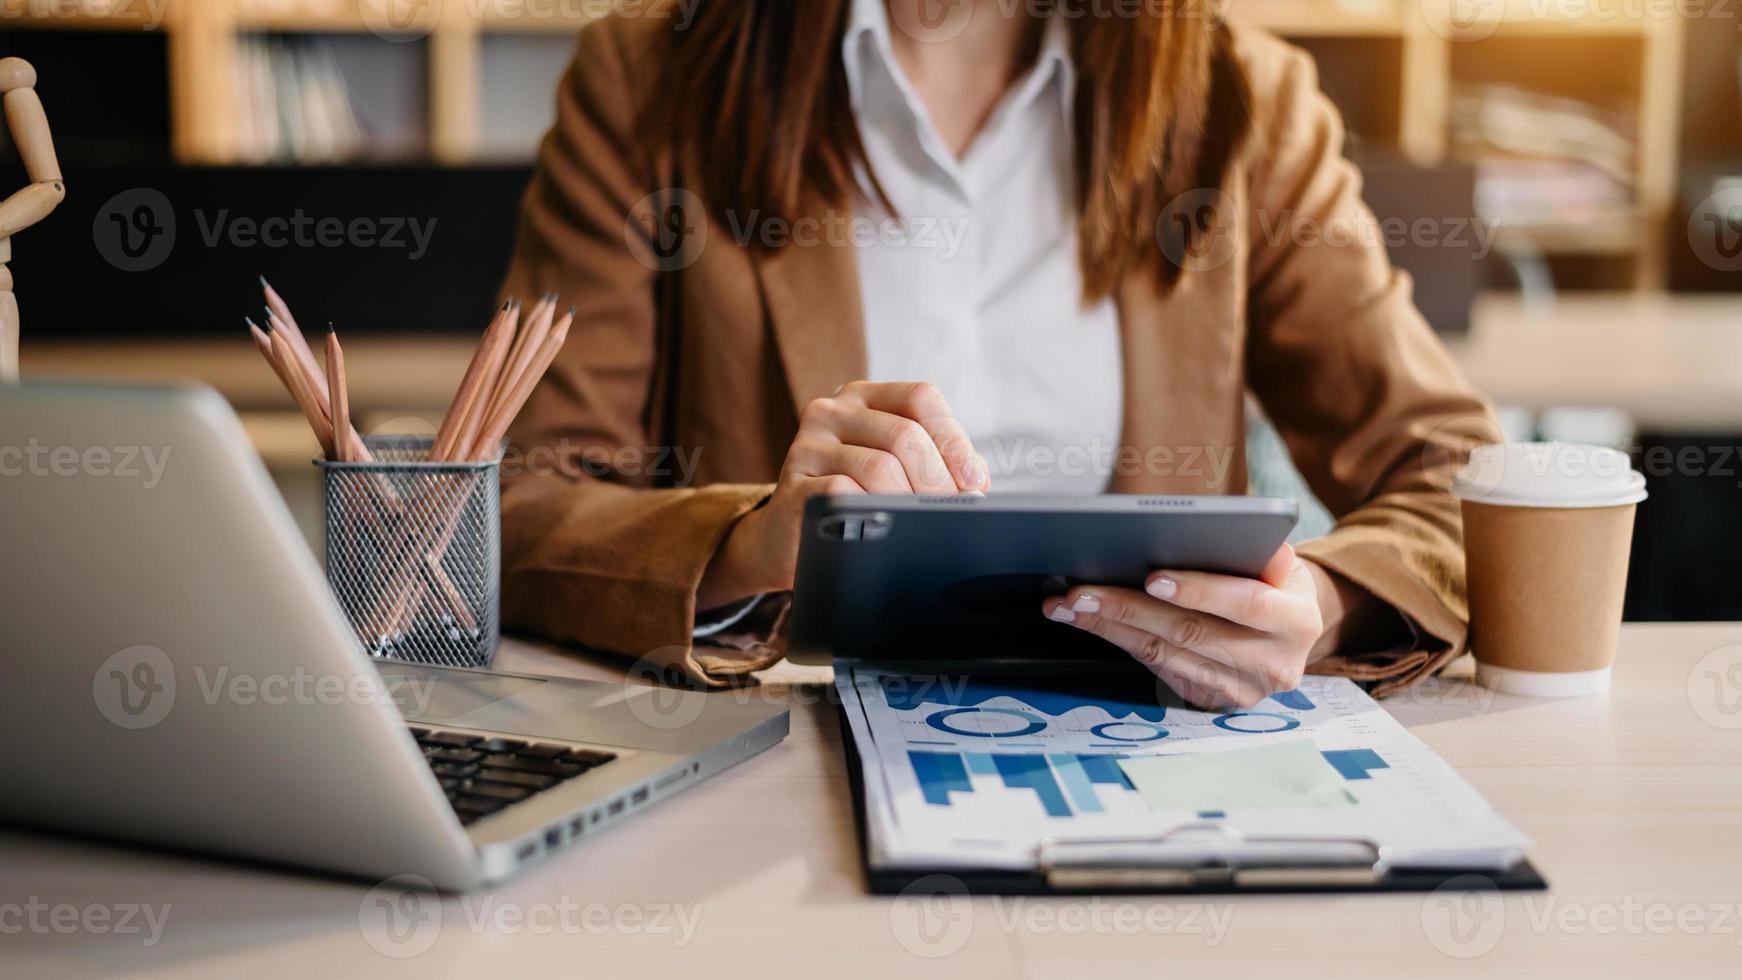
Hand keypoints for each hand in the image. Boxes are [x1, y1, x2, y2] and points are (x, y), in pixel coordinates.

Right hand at [699, 381, 987, 607]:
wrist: (787, 540)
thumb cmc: (854, 501)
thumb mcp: (895, 470)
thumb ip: (935, 464)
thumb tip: (974, 482)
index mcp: (864, 398)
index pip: (920, 397)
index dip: (953, 439)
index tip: (972, 482)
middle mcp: (831, 410)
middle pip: (905, 435)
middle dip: (938, 481)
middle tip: (950, 513)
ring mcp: (807, 445)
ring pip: (879, 467)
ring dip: (910, 502)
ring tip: (920, 525)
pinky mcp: (791, 485)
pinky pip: (845, 494)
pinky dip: (873, 514)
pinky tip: (880, 529)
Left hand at [1041, 544, 1334, 709]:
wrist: (1290, 639)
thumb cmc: (1276, 588)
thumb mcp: (1285, 567)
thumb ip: (1265, 553)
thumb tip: (1230, 531)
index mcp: (1296, 622)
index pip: (1245, 603)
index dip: (1198, 591)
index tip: (1152, 576)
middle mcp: (1272, 664)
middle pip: (1189, 633)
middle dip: (1128, 609)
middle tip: (1081, 590)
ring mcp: (1240, 690)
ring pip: (1162, 655)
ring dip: (1108, 627)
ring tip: (1068, 603)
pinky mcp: (1210, 701)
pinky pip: (1155, 668)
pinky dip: (1117, 641)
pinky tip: (1088, 621)